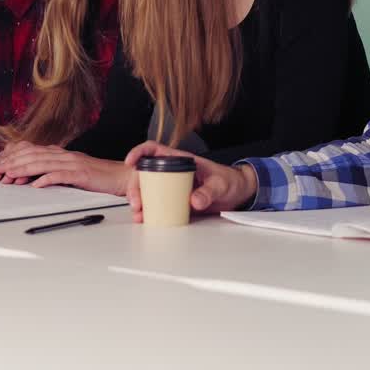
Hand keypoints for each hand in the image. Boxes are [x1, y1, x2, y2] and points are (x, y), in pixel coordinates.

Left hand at [0, 144, 131, 194]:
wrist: (122, 177)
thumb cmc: (98, 178)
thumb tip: (34, 178)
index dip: (14, 156)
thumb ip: (55, 171)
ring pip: (43, 163)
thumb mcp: (72, 172)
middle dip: (13, 162)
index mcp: (62, 154)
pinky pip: (61, 175)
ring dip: (23, 169)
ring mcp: (73, 163)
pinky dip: (47, 179)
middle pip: (33, 155)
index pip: (33, 151)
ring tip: (9, 176)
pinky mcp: (82, 174)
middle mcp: (65, 155)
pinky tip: (35, 185)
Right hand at [123, 141, 257, 222]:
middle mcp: (173, 173)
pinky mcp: (175, 201)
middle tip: (137, 201)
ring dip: (140, 202)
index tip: (131, 161)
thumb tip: (194, 200)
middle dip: (135, 186)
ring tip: (139, 214)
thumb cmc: (229, 181)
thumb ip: (208, 191)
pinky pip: (158, 205)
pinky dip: (149, 212)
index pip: (155, 150)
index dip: (140, 152)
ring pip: (148, 191)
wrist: (238, 194)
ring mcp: (173, 188)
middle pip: (145, 174)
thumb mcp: (221, 184)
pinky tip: (146, 219)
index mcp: (181, 160)